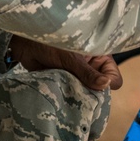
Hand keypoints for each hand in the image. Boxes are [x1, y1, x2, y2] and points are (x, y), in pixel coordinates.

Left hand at [8, 36, 123, 90]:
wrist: (25, 46)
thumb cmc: (50, 42)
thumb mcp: (70, 57)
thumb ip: (87, 73)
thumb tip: (106, 85)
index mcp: (100, 56)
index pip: (114, 76)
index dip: (107, 84)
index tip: (95, 88)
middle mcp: (93, 67)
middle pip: (102, 88)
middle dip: (93, 94)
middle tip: (81, 94)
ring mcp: (81, 76)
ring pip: (88, 93)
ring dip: (81, 96)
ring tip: (70, 94)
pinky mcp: (69, 83)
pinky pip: (75, 95)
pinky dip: (71, 98)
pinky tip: (64, 97)